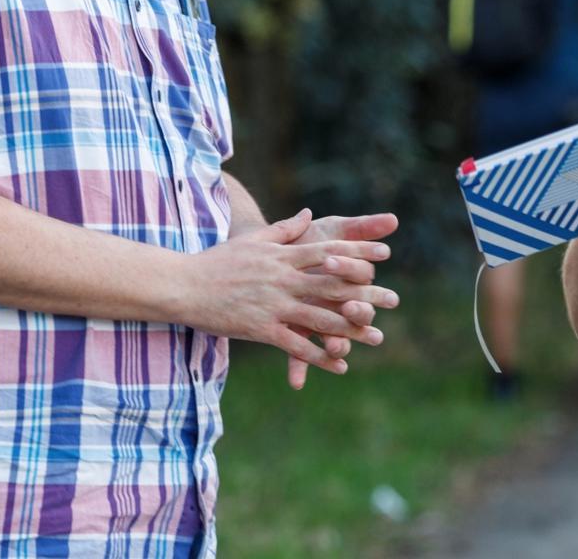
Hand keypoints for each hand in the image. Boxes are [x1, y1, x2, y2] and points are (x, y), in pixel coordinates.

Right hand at [177, 210, 397, 380]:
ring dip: (351, 329)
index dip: (359, 253)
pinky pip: (297, 345)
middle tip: (393, 300)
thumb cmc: (218, 261)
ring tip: (376, 337)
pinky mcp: (262, 329)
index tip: (385, 254)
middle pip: (332, 286)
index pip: (329, 252)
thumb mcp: (254, 241)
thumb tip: (308, 214)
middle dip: (365, 294)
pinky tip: (340, 364)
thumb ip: (284, 229)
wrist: (184, 286)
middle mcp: (284, 280)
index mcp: (284, 257)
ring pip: (320, 318)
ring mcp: (274, 305)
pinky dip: (320, 356)